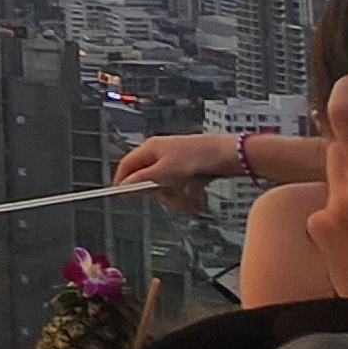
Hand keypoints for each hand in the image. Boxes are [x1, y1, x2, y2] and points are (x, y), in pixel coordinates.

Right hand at [110, 135, 233, 213]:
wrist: (226, 155)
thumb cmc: (196, 157)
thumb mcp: (165, 172)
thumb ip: (142, 179)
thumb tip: (123, 185)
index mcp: (150, 149)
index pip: (127, 165)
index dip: (123, 180)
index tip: (121, 195)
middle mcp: (160, 154)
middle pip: (148, 180)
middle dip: (161, 193)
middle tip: (171, 198)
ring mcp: (174, 162)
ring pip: (165, 187)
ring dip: (176, 197)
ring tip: (189, 199)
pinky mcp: (186, 170)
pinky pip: (178, 187)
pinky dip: (186, 194)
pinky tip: (196, 195)